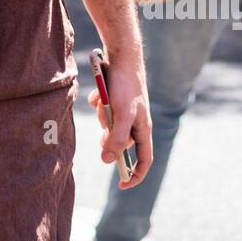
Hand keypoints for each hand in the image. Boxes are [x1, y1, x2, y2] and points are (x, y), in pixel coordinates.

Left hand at [87, 51, 152, 189]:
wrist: (121, 55)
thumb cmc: (125, 85)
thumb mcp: (121, 114)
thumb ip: (116, 139)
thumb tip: (107, 161)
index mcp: (143, 129)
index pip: (144, 160)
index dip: (135, 175)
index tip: (121, 185)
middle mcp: (137, 121)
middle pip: (120, 141)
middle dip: (108, 136)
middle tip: (103, 127)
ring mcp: (127, 110)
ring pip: (109, 124)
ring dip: (103, 115)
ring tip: (103, 101)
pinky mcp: (117, 99)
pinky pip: (104, 109)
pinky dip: (98, 103)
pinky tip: (97, 93)